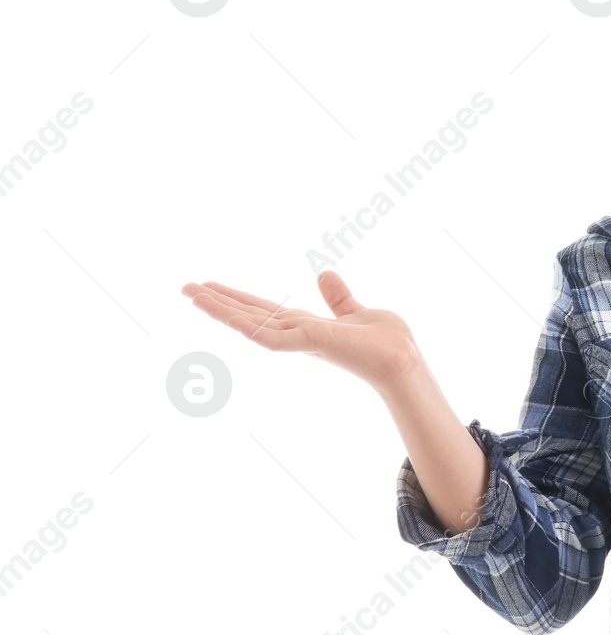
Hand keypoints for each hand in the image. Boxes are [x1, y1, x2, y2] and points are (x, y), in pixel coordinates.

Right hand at [180, 270, 423, 392]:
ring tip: (193, 296)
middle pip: (249, 314)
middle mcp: (296, 334)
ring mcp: (301, 340)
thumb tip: (324, 273)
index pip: (263, 309)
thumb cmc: (384, 342)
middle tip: (184, 287)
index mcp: (305, 326)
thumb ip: (338, 297)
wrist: (402, 360)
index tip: (209, 285)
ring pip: (252, 324)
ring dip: (222, 311)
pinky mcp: (311, 342)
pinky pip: (273, 337)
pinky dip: (251, 327)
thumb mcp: (355, 312)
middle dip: (217, 302)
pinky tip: (229, 317)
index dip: (235, 298)